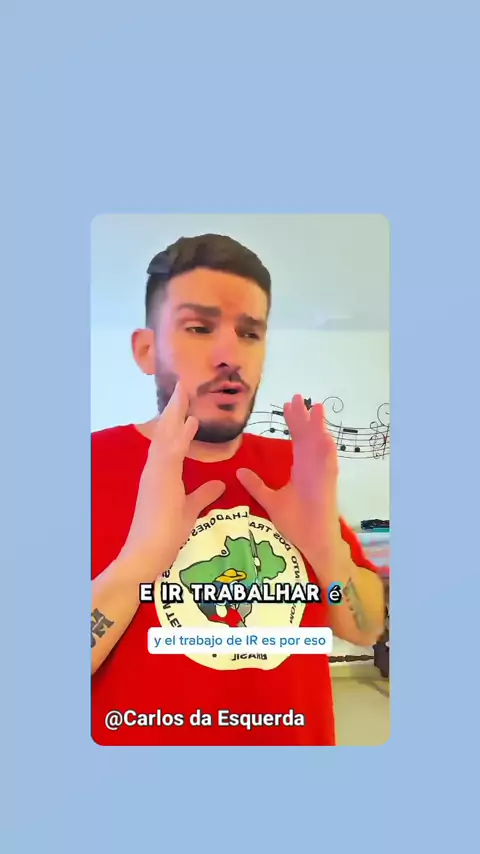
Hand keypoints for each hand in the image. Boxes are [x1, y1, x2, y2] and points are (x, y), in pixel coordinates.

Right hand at [121, 383, 224, 579]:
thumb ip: (203, 494)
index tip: (186, 407)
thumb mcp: (190, 509)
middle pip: (164, 432)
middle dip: (174, 409)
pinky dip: (181, 435)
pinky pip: (172, 453)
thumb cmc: (165, 534)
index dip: (177, 424)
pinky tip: (191, 421)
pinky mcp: (160, 480)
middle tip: (182, 386)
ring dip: (175, 414)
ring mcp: (155, 473)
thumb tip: (219, 484)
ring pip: (166, 436)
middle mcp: (154, 469)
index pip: (169, 443)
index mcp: (160, 475)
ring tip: (184, 392)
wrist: (146, 552)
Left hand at [237, 395, 344, 571]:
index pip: (296, 440)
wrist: (311, 543)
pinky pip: (329, 465)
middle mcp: (312, 468)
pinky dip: (328, 451)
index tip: (286, 405)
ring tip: (316, 407)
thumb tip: (239, 471)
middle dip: (303, 417)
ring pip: (321, 446)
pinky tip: (325, 437)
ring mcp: (321, 475)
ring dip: (319, 428)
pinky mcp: (328, 486)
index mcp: (300, 469)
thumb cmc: (296, 523)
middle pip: (308, 437)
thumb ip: (257, 485)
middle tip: (297, 396)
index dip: (292, 422)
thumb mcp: (270, 500)